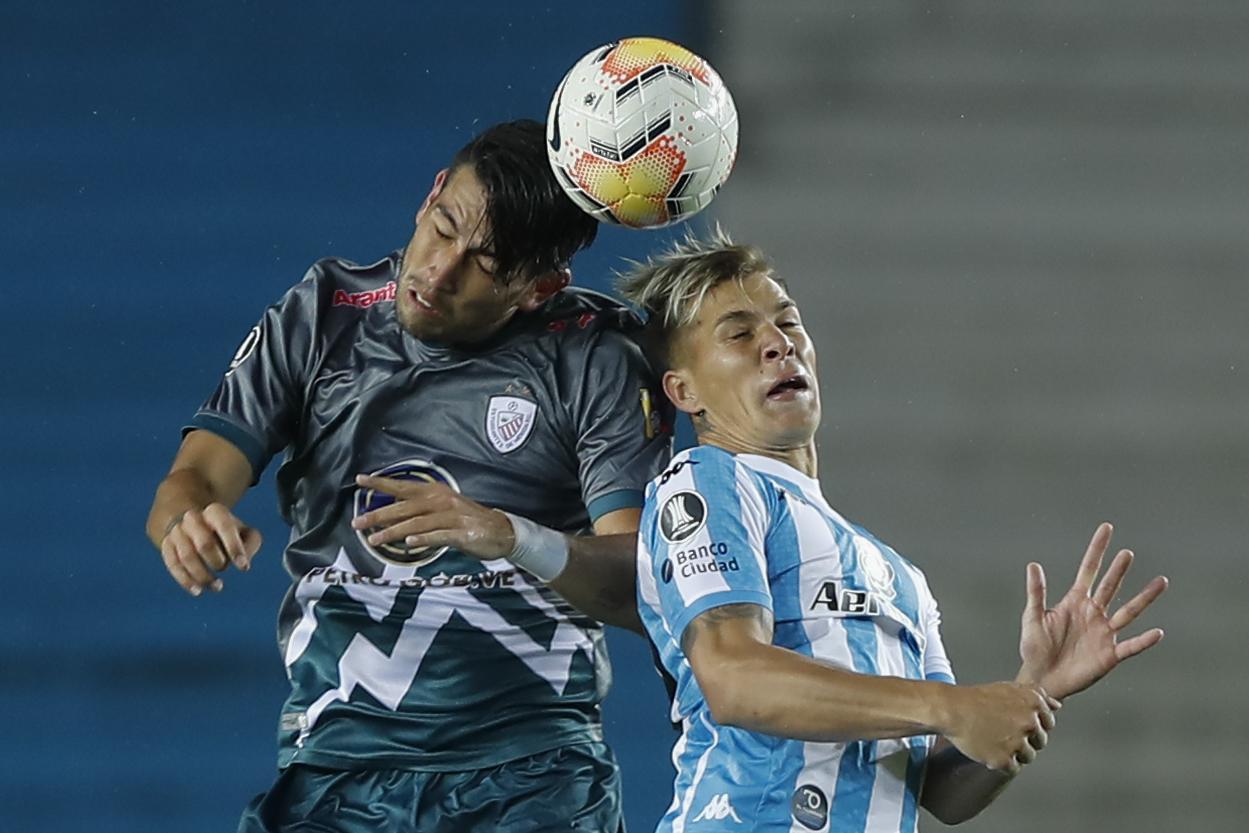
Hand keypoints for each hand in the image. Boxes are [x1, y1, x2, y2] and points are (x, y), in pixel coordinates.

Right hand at [160, 503, 261, 595]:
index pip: (225, 526)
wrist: (194, 525)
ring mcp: (177, 531)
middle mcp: (193, 519)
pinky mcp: (167, 545)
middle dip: (217, 562)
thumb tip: (242, 562)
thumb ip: (251, 543)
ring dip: (203, 576)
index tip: (243, 567)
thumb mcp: (243, 533)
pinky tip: (198, 590)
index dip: (235, 548)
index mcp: (215, 512)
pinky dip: (186, 580)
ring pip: (187, 557)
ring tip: (217, 587)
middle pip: (204, 544)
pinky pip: (173, 564)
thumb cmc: (225, 532)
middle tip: (224, 568)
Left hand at [351, 474, 514, 559]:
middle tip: (358, 522)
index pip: (404, 487)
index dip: (382, 483)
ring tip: (375, 539)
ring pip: (418, 524)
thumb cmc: (468, 521)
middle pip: (405, 507)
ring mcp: (453, 518)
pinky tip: (408, 544)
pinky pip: (439, 536)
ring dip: (394, 532)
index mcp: (436, 493)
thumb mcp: (443, 510)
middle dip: (379, 514)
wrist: (502, 531)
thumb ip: (418, 513)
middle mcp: (442, 502)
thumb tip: (388, 517)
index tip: (360, 480)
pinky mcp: (463, 534)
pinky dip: (423, 539)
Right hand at [941, 682, 1057, 774]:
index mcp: (1034, 704)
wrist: (951, 710)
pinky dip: (1001, 761)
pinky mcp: (1004, 760)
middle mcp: (1029, 723)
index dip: (1032, 723)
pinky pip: (1013, 768)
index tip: (1016, 722)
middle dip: (1024, 738)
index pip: (1048, 722)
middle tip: (1002, 731)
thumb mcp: (1009, 688)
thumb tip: (1057, 705)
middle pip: (1040, 741)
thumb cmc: (977, 699)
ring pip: (1028, 756)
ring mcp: (1018, 742)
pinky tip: (989, 748)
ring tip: (994, 739)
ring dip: (1014, 752)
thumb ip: (1038, 695)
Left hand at [1018, 522, 1168, 699]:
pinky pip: (1130, 646)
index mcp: (1075, 601)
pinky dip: (1144, 640)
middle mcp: (1094, 613)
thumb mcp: (1033, 617)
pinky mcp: (1110, 655)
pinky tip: (1157, 632)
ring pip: (1128, 612)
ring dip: (1144, 598)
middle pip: (1110, 587)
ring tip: (1161, 581)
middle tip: (1127, 553)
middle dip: (1118, 570)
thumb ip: (1036, 592)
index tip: (1107, 528)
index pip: (1089, 569)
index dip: (1098, 550)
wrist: (1041, 678)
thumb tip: (1033, 564)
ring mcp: (1104, 633)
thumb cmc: (1035, 647)